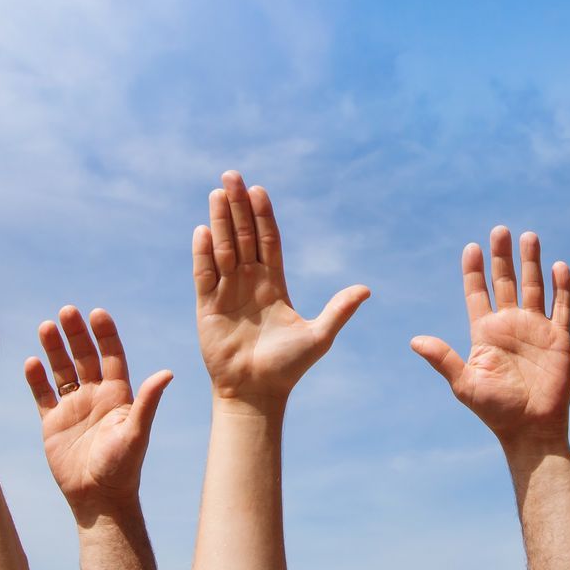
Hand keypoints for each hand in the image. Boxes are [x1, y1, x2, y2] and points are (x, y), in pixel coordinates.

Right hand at [26, 305, 172, 513]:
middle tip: (66, 311)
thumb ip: (147, 402)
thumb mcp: (136, 432)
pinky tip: (30, 361)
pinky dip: (36, 379)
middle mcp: (95, 395)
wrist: (98, 498)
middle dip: (76, 334)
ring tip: (45, 326)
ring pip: (61, 370)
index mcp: (118, 394)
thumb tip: (167, 373)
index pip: (111, 355)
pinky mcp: (53, 422)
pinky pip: (43, 394)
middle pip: (84, 356)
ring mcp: (73, 407)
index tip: (97, 313)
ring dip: (54, 349)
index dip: (105, 334)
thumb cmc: (123, 467)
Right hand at [193, 171, 369, 404]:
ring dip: (220, 220)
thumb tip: (366, 289)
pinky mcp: (207, 306)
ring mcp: (227, 291)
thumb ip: (339, 310)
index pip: (268, 240)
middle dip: (237, 206)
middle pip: (243, 235)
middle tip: (231, 176)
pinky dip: (203, 252)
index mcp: (274, 284)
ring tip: (217, 193)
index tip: (259, 190)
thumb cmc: (288, 368)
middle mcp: (249, 282)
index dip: (263, 215)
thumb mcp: (319, 336)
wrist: (256, 393)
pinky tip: (203, 229)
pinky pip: (204, 273)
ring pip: (223, 248)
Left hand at [413, 227, 569, 445]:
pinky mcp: (559, 338)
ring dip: (531, 262)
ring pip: (534, 287)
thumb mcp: (464, 384)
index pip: (477, 294)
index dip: (474, 271)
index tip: (471, 247)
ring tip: (529, 236)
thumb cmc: (495, 411)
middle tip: (500, 230)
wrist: (531, 429)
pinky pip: (561, 307)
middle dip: (502, 256)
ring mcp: (535, 330)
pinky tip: (558, 266)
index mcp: (485, 333)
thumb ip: (443, 358)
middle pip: (505, 282)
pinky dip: (561, 287)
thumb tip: (414, 340)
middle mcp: (510, 326)